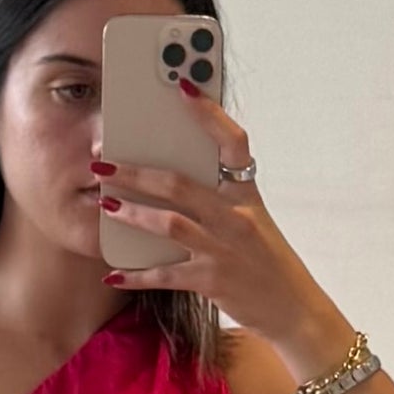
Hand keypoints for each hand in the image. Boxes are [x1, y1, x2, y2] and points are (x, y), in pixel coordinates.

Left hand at [95, 80, 337, 353]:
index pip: (232, 141)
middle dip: (135, 171)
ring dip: (132, 212)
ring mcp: (223, 249)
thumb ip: (220, 194)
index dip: (208, 112)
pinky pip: (165, 275)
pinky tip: (112, 273)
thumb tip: (172, 174)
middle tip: (102, 161)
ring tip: (104, 202)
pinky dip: (136, 275)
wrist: (292, 308)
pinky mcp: (212, 281)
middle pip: (179, 184)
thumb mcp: (253, 216)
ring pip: (169, 223)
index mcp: (247, 192)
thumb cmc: (265, 257)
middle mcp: (236, 216)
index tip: (182, 85)